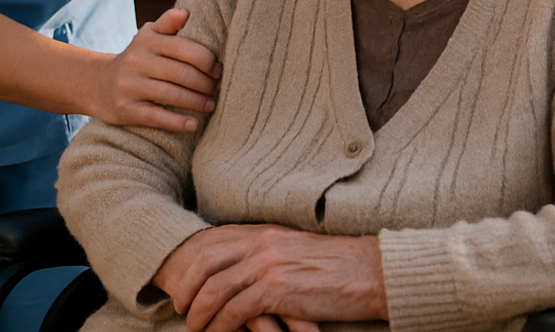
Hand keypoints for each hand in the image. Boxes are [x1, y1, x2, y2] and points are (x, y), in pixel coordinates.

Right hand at [90, 8, 220, 131]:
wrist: (99, 84)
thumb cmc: (138, 58)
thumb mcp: (148, 36)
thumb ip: (168, 24)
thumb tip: (186, 12)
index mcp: (147, 40)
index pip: (184, 48)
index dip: (207, 60)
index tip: (218, 69)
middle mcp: (137, 61)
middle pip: (181, 73)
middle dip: (205, 83)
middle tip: (216, 88)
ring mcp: (130, 86)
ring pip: (172, 95)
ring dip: (197, 102)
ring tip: (210, 104)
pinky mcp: (127, 109)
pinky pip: (157, 117)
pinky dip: (178, 122)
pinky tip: (194, 124)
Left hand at [154, 225, 385, 331]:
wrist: (372, 272)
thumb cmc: (339, 267)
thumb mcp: (296, 250)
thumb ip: (269, 253)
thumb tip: (245, 270)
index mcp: (265, 232)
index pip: (214, 241)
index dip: (193, 264)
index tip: (185, 285)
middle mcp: (262, 243)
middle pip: (205, 262)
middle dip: (187, 288)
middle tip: (182, 309)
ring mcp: (268, 265)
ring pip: (215, 289)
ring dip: (201, 314)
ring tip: (197, 328)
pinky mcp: (277, 290)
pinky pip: (234, 311)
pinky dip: (221, 326)